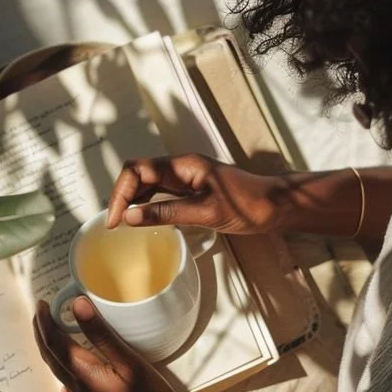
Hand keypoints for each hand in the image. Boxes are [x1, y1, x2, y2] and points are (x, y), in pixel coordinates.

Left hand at [33, 297, 188, 391]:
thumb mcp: (130, 363)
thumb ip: (102, 334)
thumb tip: (77, 304)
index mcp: (84, 373)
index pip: (55, 342)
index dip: (45, 321)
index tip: (41, 302)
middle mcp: (77, 390)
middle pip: (51, 357)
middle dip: (42, 333)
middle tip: (40, 313)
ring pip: (58, 374)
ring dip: (50, 352)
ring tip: (51, 336)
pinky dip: (63, 377)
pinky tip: (68, 381)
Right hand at [106, 153, 289, 233]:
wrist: (276, 206)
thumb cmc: (247, 206)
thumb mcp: (205, 212)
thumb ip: (167, 213)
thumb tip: (131, 217)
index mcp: (182, 166)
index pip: (137, 170)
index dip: (121, 193)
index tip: (116, 221)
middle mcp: (180, 168)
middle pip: (139, 174)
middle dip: (122, 196)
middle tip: (115, 224)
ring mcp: (186, 178)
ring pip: (148, 183)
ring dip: (132, 200)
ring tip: (123, 223)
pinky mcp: (191, 190)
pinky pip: (160, 193)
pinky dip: (146, 204)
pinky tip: (143, 219)